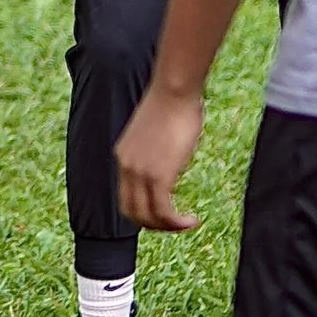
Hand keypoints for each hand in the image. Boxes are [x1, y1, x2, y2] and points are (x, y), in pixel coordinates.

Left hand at [116, 74, 205, 234]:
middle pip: (132, 212)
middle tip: (176, 224)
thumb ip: (160, 150)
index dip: (144, 211)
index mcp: (124, 156)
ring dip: (169, 227)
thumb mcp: (158, 131)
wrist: (174, 89)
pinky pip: (164, 212)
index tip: (165, 211)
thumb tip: (174, 156)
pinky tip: (192, 220)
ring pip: (148, 217)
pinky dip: (178, 223)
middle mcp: (126, 167)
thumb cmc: (174, 102)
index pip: (126, 196)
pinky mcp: (158, 175)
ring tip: (187, 224)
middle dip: (154, 225)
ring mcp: (140, 172)